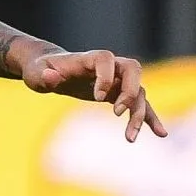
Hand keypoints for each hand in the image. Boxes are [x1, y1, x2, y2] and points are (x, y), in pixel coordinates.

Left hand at [22, 49, 166, 141]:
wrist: (49, 70)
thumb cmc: (40, 70)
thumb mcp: (35, 73)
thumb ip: (43, 75)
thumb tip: (51, 77)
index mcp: (88, 58)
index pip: (106, 59)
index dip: (106, 76)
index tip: (97, 96)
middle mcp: (108, 66)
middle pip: (132, 70)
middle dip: (130, 91)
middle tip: (116, 112)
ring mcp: (116, 80)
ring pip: (138, 92)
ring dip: (139, 114)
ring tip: (129, 138)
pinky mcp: (118, 94)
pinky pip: (139, 105)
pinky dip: (150, 118)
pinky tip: (160, 134)